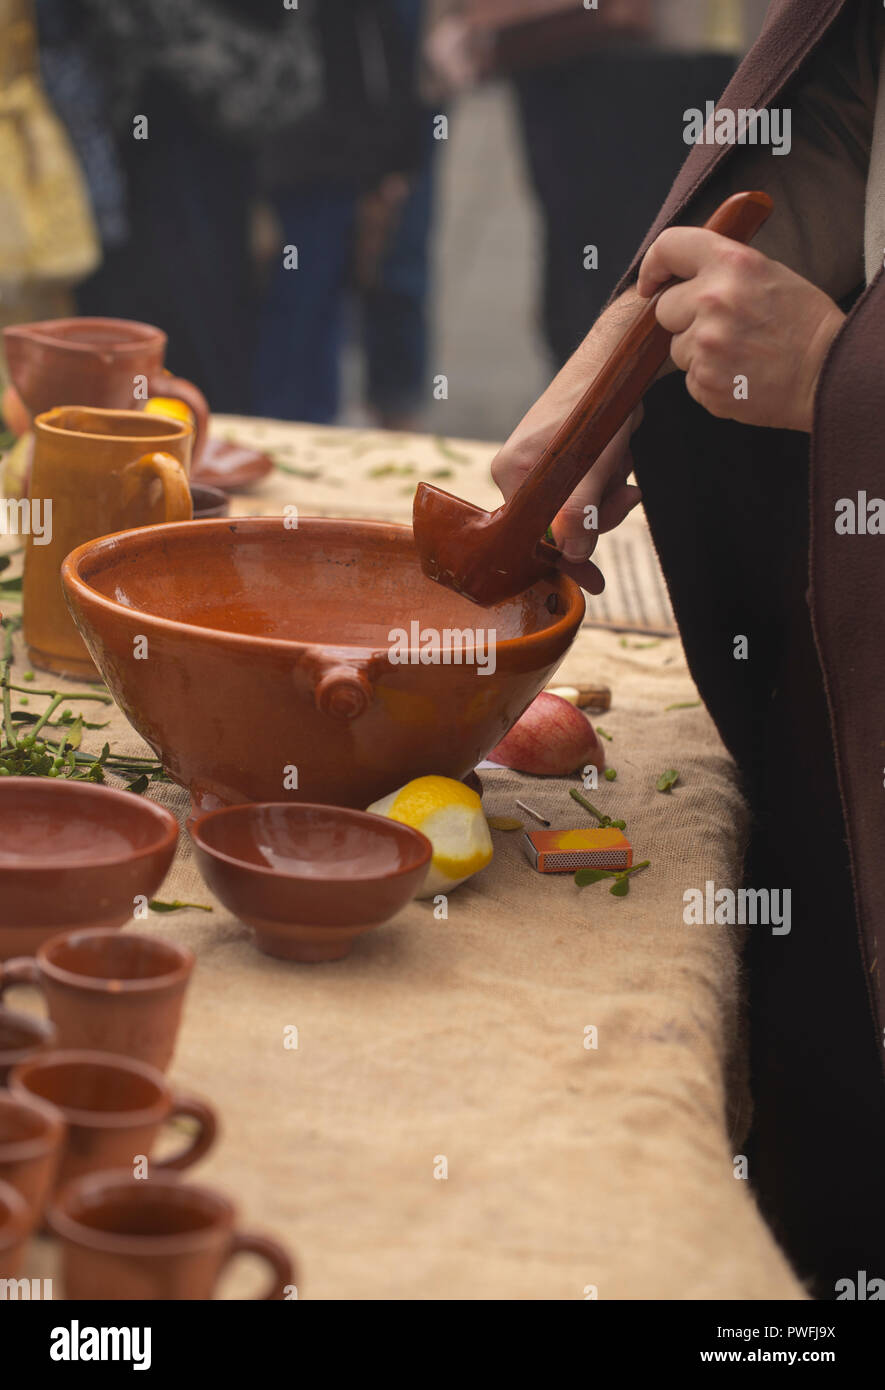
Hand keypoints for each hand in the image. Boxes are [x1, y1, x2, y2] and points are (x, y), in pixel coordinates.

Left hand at [638, 228, 844, 430]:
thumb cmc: (803, 322)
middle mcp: (713, 299)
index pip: (669, 247)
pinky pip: (690, 377)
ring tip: (740, 352)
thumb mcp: (769, 272)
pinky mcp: (704, 382)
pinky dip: (710, 378)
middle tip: (723, 326)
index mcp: (731, 263)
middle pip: (665, 308)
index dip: (653, 265)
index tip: (651, 283)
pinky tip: (741, 373)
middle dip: (685, 318)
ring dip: (698, 351)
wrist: (827, 373)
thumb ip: (723, 268)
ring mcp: (706, 344)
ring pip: (676, 347)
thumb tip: (682, 273)